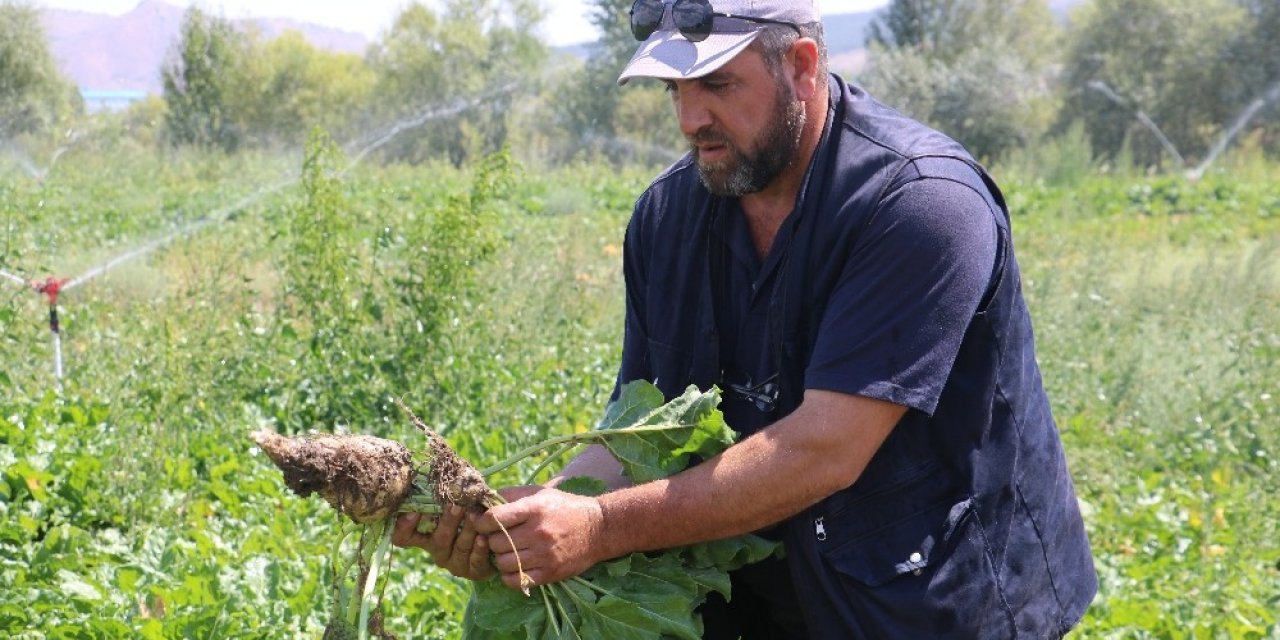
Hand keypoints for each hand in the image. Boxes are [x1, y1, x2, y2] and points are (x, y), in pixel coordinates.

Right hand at [391, 505, 493, 580]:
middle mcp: (438, 552)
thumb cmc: (470, 517)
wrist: (496, 542)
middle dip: (447, 522)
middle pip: (437, 540)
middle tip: (456, 505)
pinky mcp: (474, 571)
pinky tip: (484, 537)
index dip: (404, 527)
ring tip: (475, 515)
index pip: (404, 537)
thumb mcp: (457, 506)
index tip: (413, 512)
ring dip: (467, 530)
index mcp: (426, 537)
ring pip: (459, 548)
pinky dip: (480, 548)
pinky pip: (475, 561)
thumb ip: (448, 496)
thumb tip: (446, 474)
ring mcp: (455, 563)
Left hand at [476, 487, 608, 590]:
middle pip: (495, 542)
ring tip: (508, 551)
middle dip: (491, 540)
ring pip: (503, 563)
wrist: (599, 529)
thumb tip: (483, 497)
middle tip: (498, 537)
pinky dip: (509, 576)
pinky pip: (516, 581)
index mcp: (534, 509)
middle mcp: (538, 532)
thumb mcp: (541, 493)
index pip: (493, 518)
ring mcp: (544, 555)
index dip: (481, 521)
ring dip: (500, 558)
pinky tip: (515, 566)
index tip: (482, 522)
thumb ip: (512, 494)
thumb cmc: (565, 507)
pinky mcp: (550, 573)